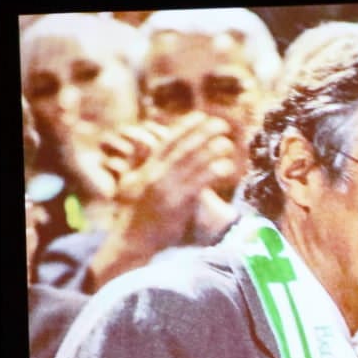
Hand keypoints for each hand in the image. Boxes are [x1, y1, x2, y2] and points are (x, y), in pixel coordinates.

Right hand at [89, 114, 236, 286]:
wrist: (130, 241)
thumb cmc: (131, 215)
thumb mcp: (129, 184)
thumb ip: (137, 163)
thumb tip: (141, 143)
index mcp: (147, 169)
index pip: (168, 142)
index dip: (185, 127)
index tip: (201, 116)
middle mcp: (156, 175)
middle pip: (183, 149)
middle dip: (202, 133)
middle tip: (222, 123)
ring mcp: (166, 189)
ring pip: (192, 164)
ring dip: (211, 150)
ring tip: (228, 141)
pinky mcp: (177, 204)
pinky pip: (198, 185)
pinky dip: (212, 173)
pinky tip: (226, 166)